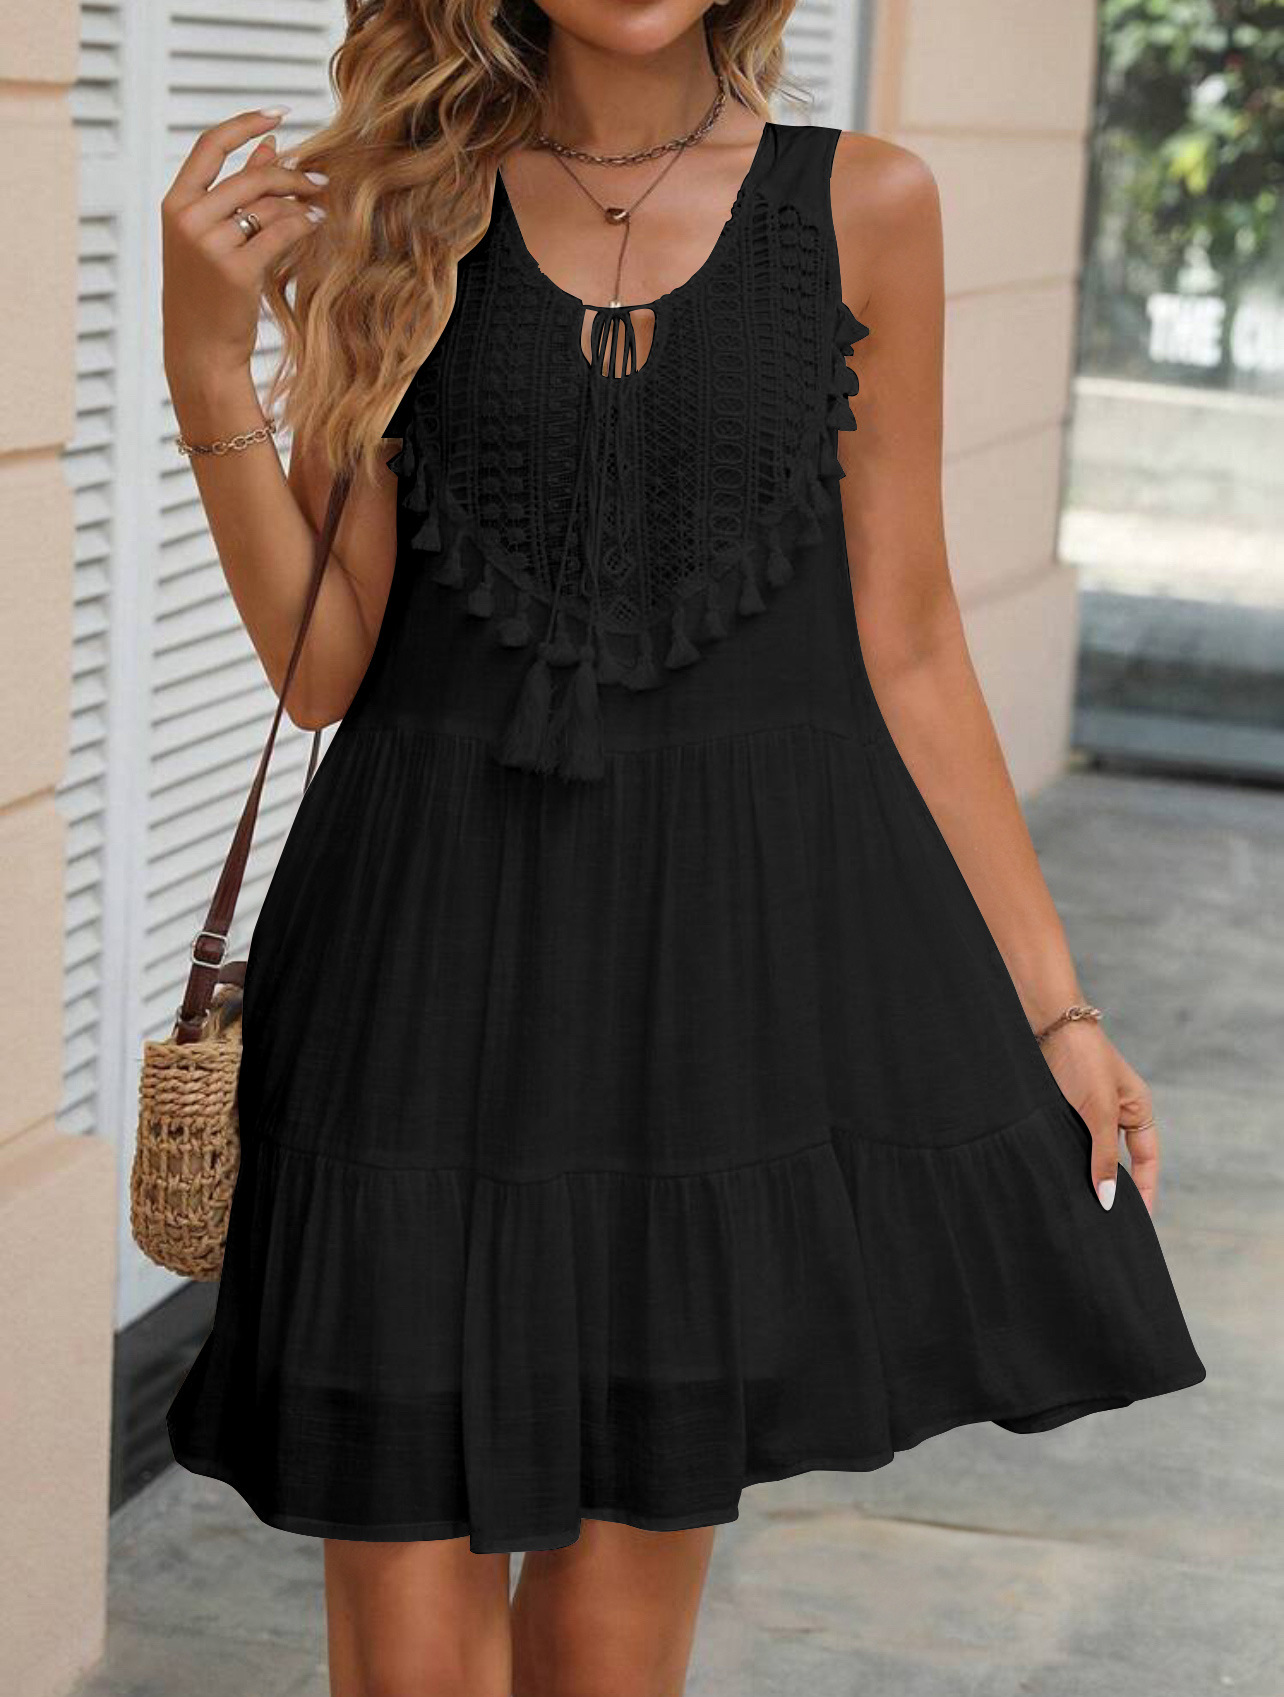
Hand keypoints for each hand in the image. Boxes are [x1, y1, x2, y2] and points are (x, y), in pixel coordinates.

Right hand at [161, 107, 328, 400]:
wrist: (200, 349)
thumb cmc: (207, 292)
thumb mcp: (213, 237)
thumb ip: (237, 190)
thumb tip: (271, 146)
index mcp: (175, 204)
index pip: (209, 146)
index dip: (244, 124)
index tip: (277, 115)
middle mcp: (188, 219)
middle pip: (249, 177)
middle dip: (291, 175)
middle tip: (320, 180)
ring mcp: (210, 245)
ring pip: (268, 206)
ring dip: (300, 202)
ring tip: (321, 204)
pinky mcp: (236, 271)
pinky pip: (280, 234)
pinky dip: (302, 224)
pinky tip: (315, 222)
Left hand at [1041, 1021, 1159, 1215]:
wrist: (1048, 1024)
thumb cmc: (1082, 1060)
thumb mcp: (1099, 1111)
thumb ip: (1104, 1155)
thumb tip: (1109, 1198)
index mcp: (1138, 1111)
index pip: (1147, 1163)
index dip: (1145, 1192)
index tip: (1138, 1223)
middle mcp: (1116, 1113)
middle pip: (1120, 1161)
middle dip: (1113, 1189)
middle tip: (1104, 1222)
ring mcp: (1089, 1111)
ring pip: (1090, 1154)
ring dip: (1085, 1176)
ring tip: (1078, 1208)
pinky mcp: (1063, 1109)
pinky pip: (1068, 1142)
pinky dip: (1065, 1160)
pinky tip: (1056, 1178)